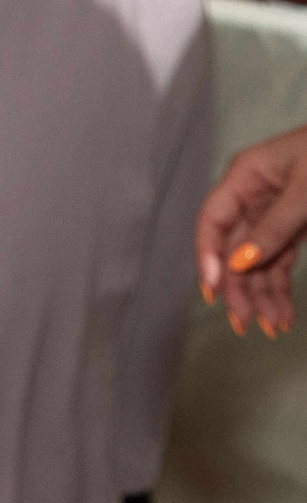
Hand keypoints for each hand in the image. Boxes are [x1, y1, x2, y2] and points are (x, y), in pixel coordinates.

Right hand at [196, 125, 304, 339]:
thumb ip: (275, 226)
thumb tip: (239, 263)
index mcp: (245, 175)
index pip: (212, 220)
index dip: (207, 255)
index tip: (214, 291)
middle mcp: (254, 195)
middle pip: (234, 248)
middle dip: (239, 287)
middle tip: (245, 323)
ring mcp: (274, 212)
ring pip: (257, 261)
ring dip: (263, 295)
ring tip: (274, 327)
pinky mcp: (296, 227)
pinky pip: (280, 261)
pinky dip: (281, 288)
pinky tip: (283, 313)